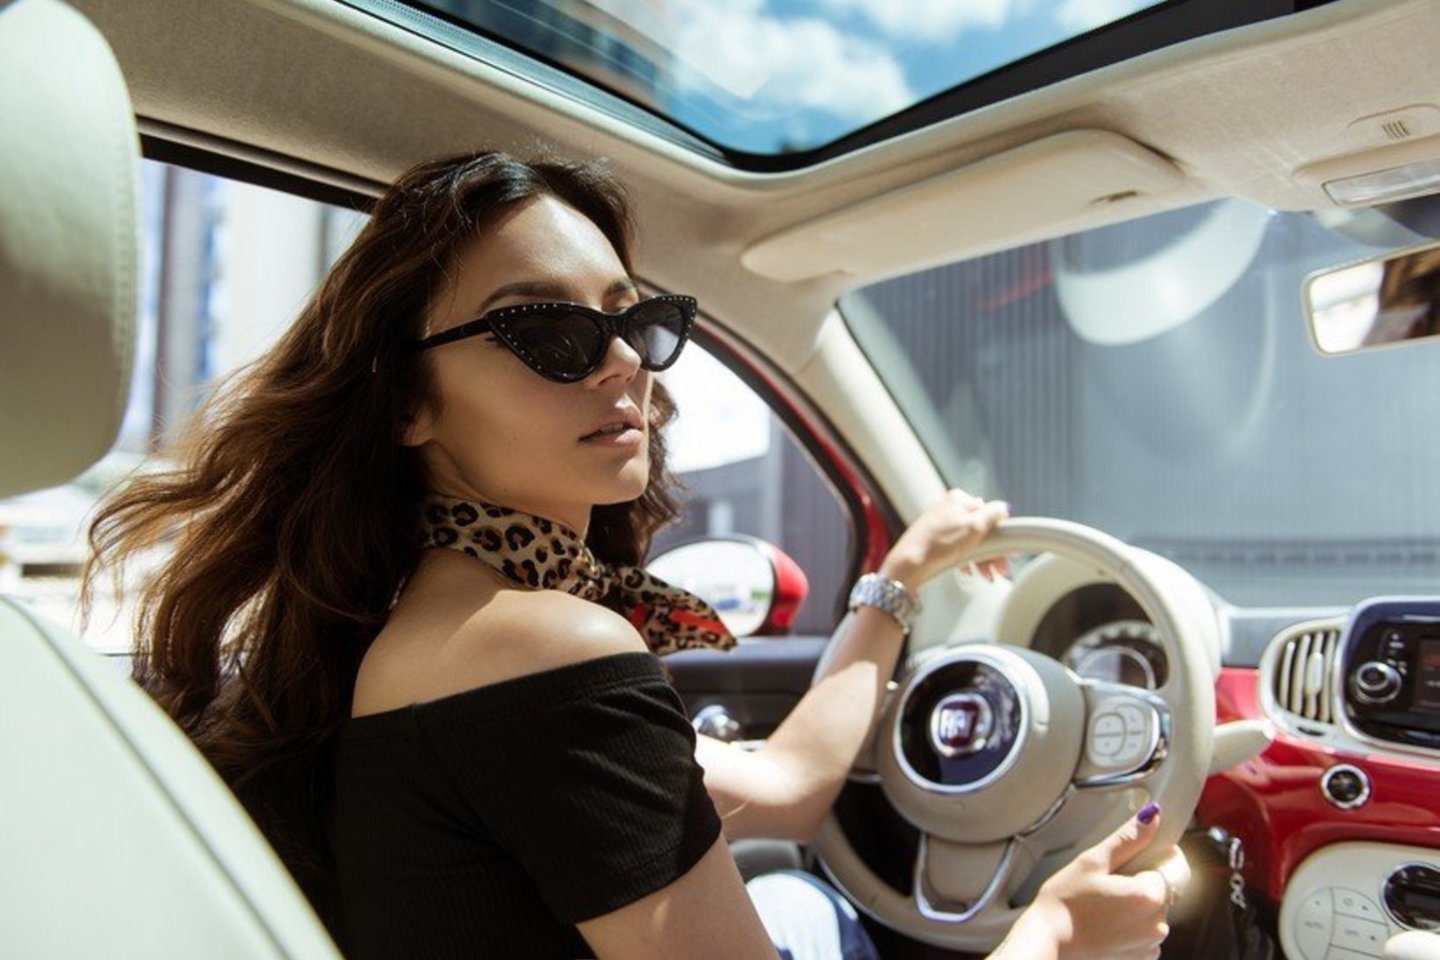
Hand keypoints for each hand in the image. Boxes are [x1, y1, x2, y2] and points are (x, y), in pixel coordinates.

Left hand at [878, 489, 1009, 591]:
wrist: (910, 563)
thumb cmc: (939, 543)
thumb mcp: (975, 525)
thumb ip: (993, 513)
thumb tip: (1003, 507)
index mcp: (958, 499)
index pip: (989, 513)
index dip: (999, 533)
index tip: (1006, 549)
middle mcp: (948, 508)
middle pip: (980, 529)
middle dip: (992, 551)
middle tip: (1000, 567)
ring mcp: (941, 525)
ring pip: (970, 541)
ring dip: (982, 559)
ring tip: (987, 574)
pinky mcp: (934, 540)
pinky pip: (957, 549)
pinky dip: (965, 560)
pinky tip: (968, 571)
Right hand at [1001, 804, 1186, 959]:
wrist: (1049, 942)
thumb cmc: (1065, 902)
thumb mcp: (1093, 861)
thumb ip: (1128, 839)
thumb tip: (1152, 815)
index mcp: (1149, 895)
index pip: (1167, 865)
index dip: (1146, 861)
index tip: (1122, 866)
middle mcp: (1158, 924)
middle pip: (1160, 889)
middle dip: (1139, 883)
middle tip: (1106, 885)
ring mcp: (1150, 945)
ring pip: (1153, 911)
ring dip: (1136, 905)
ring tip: (1103, 906)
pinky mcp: (1141, 958)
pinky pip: (1145, 932)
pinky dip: (1131, 926)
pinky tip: (1106, 923)